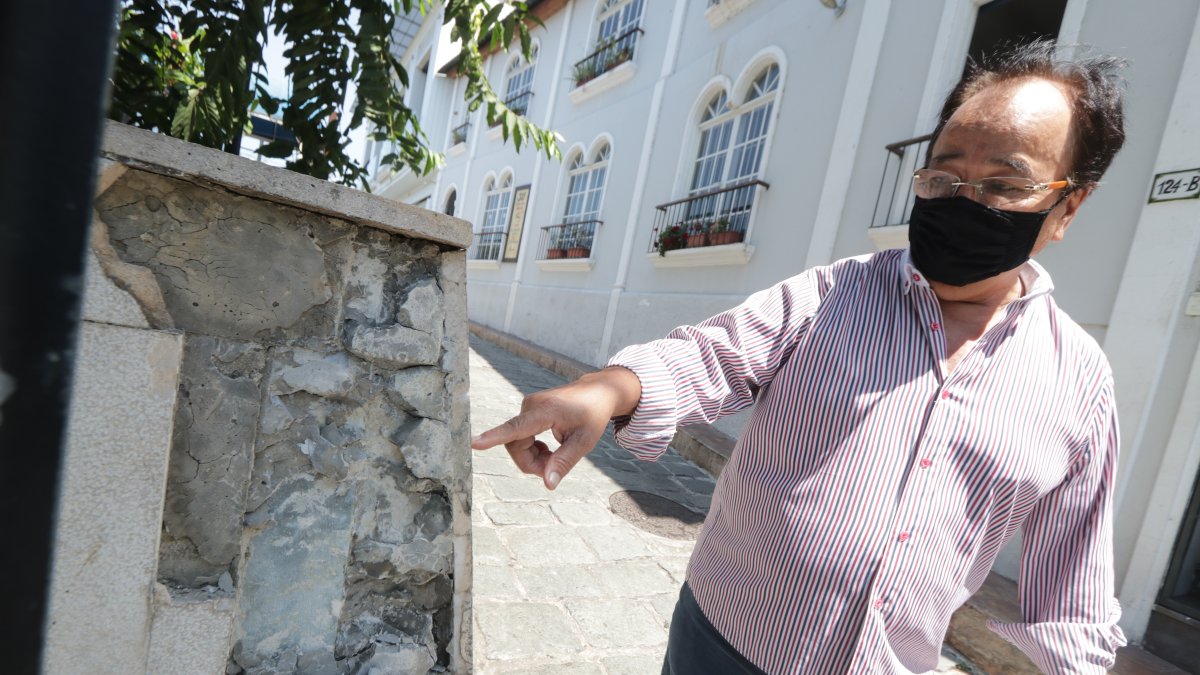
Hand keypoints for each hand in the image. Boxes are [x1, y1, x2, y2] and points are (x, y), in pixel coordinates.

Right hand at [471, 367, 640, 489]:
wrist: (596, 392)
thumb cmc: (592, 415)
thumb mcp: (584, 442)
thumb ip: (563, 462)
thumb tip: (547, 484)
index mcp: (546, 411)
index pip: (516, 427)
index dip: (494, 437)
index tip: (475, 442)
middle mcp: (531, 406)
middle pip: (515, 445)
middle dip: (530, 463)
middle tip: (553, 469)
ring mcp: (527, 407)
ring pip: (515, 443)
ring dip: (532, 457)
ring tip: (554, 457)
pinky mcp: (527, 411)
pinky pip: (519, 437)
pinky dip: (531, 449)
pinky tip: (547, 449)